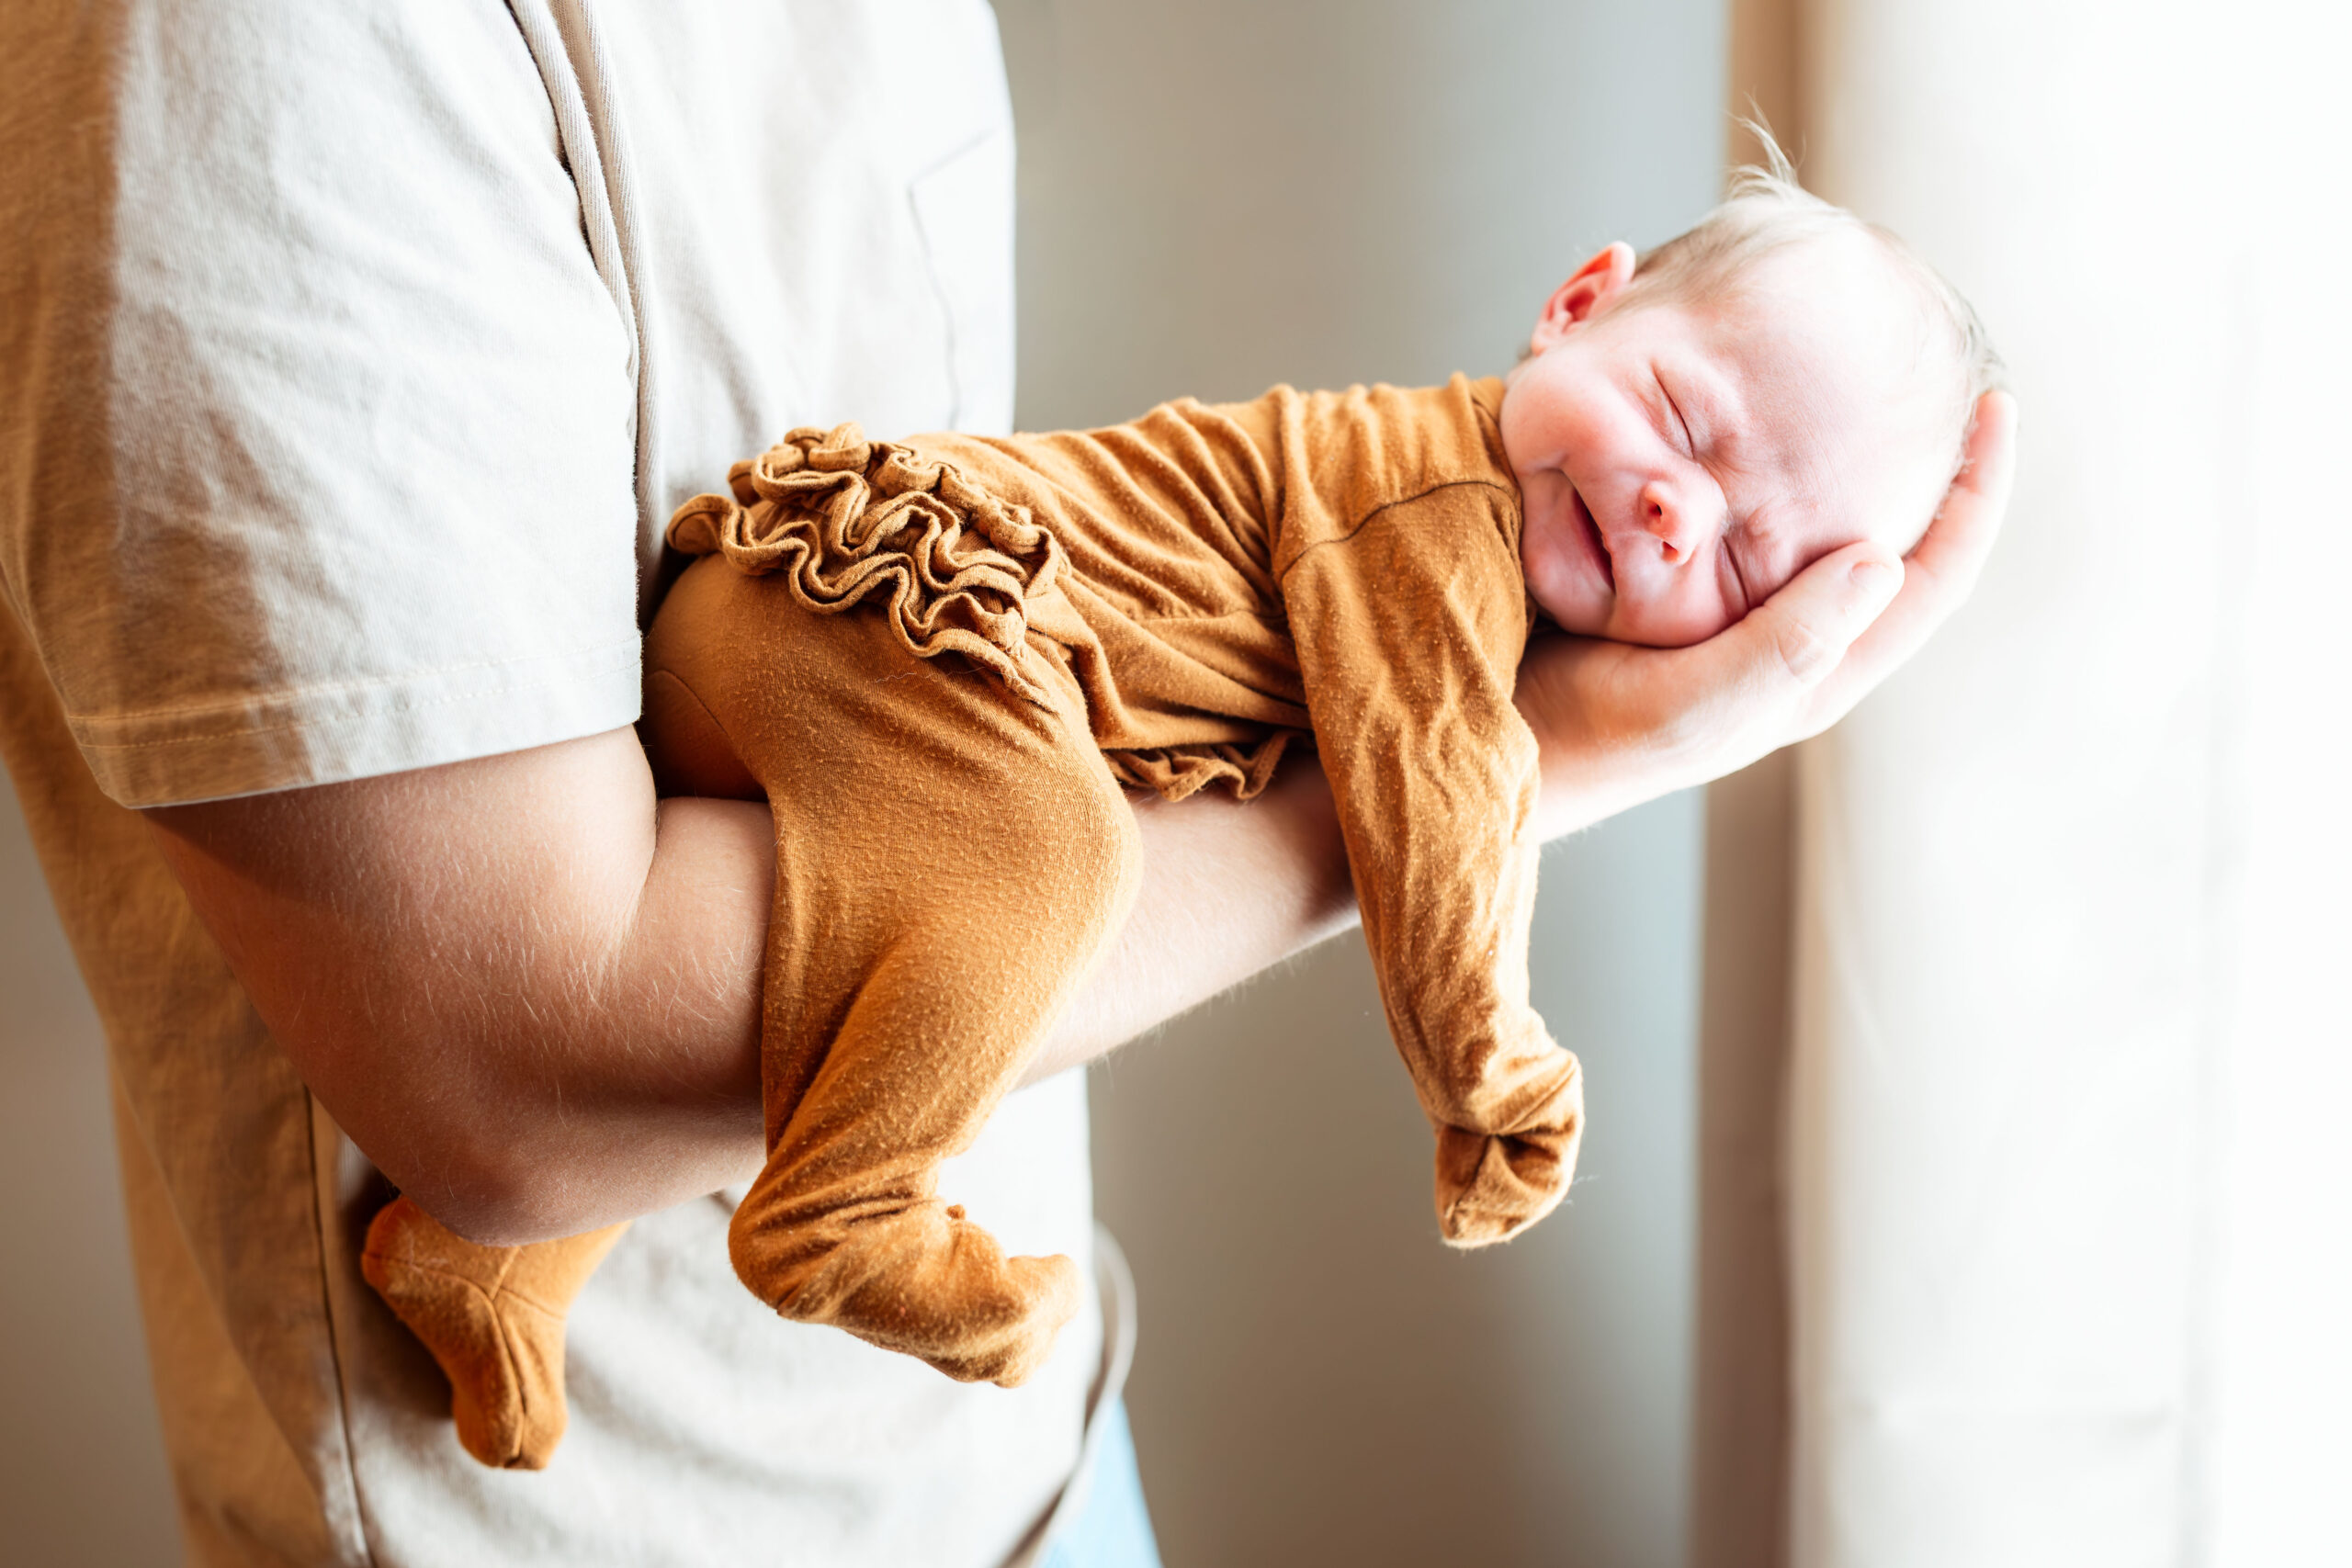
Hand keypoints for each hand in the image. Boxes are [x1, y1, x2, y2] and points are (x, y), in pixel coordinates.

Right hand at [1516, 390, 2016, 837]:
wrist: (1494, 739)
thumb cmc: (1593, 739)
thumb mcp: (1694, 702)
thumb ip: (1785, 643)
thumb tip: (1881, 560)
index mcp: (1814, 669)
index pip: (1930, 576)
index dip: (1976, 494)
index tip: (1995, 404)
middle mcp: (1789, 637)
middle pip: (1892, 543)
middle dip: (1925, 465)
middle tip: (1938, 376)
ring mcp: (1738, 609)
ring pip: (1821, 520)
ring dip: (1844, 454)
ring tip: (1861, 382)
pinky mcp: (1681, 580)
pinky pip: (1750, 510)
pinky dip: (1761, 459)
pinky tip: (1749, 418)